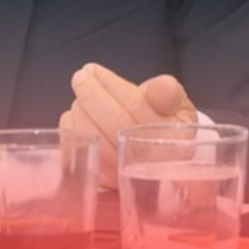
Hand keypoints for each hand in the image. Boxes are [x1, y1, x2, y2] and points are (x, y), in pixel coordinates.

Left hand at [59, 62, 197, 188]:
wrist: (156, 151)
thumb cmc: (163, 121)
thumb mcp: (176, 104)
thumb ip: (168, 93)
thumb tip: (164, 85)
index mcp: (174, 140)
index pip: (139, 108)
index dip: (113, 86)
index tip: (95, 70)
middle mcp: (150, 161)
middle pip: (113, 123)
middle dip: (91, 94)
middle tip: (81, 76)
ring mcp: (123, 172)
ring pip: (92, 134)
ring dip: (80, 109)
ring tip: (83, 95)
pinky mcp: (102, 178)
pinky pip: (78, 148)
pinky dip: (72, 126)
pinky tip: (77, 115)